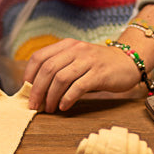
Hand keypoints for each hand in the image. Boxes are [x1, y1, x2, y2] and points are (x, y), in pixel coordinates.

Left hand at [24, 38, 141, 112]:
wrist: (128, 62)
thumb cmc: (99, 65)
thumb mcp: (77, 60)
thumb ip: (60, 68)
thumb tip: (37, 89)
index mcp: (67, 45)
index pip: (39, 57)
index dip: (29, 75)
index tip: (26, 91)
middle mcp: (76, 49)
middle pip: (48, 69)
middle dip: (37, 90)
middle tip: (34, 105)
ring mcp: (88, 61)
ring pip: (61, 78)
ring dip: (51, 96)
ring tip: (48, 108)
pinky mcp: (99, 73)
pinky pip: (78, 87)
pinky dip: (67, 98)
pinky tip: (63, 106)